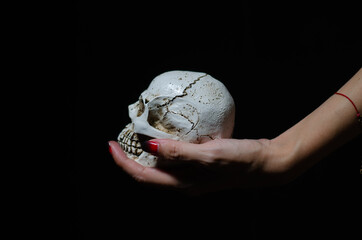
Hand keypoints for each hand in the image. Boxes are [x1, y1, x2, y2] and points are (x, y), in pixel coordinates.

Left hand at [109, 138, 283, 194]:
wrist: (265, 162)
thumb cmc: (240, 161)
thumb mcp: (208, 155)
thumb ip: (179, 153)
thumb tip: (149, 147)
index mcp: (182, 183)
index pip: (142, 176)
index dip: (123, 162)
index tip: (111, 144)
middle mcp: (184, 182)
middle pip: (147, 173)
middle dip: (129, 158)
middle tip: (120, 139)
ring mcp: (192, 175)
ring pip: (159, 166)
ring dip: (144, 153)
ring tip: (136, 136)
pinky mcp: (200, 165)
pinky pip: (174, 158)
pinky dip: (163, 148)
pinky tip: (165, 136)